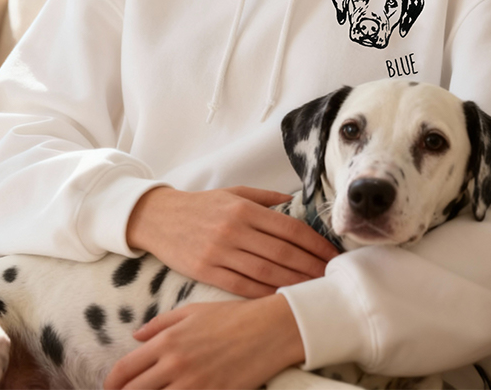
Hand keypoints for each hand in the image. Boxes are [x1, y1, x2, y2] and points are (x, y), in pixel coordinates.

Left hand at [103, 295, 304, 389]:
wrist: (269, 329)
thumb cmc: (232, 316)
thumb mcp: (193, 310)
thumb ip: (160, 323)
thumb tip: (135, 336)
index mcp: (168, 340)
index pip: (125, 370)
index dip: (111, 384)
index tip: (110, 389)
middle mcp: (176, 365)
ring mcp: (195, 385)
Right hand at [126, 186, 338, 297]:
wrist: (158, 217)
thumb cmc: (200, 204)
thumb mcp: (232, 192)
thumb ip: (264, 197)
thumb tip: (293, 199)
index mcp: (244, 208)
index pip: (289, 228)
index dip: (314, 243)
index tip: (332, 254)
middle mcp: (234, 229)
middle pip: (283, 253)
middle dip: (311, 267)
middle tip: (331, 278)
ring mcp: (220, 252)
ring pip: (266, 273)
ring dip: (294, 284)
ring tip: (314, 291)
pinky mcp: (206, 271)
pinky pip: (242, 287)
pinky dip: (265, 295)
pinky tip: (282, 299)